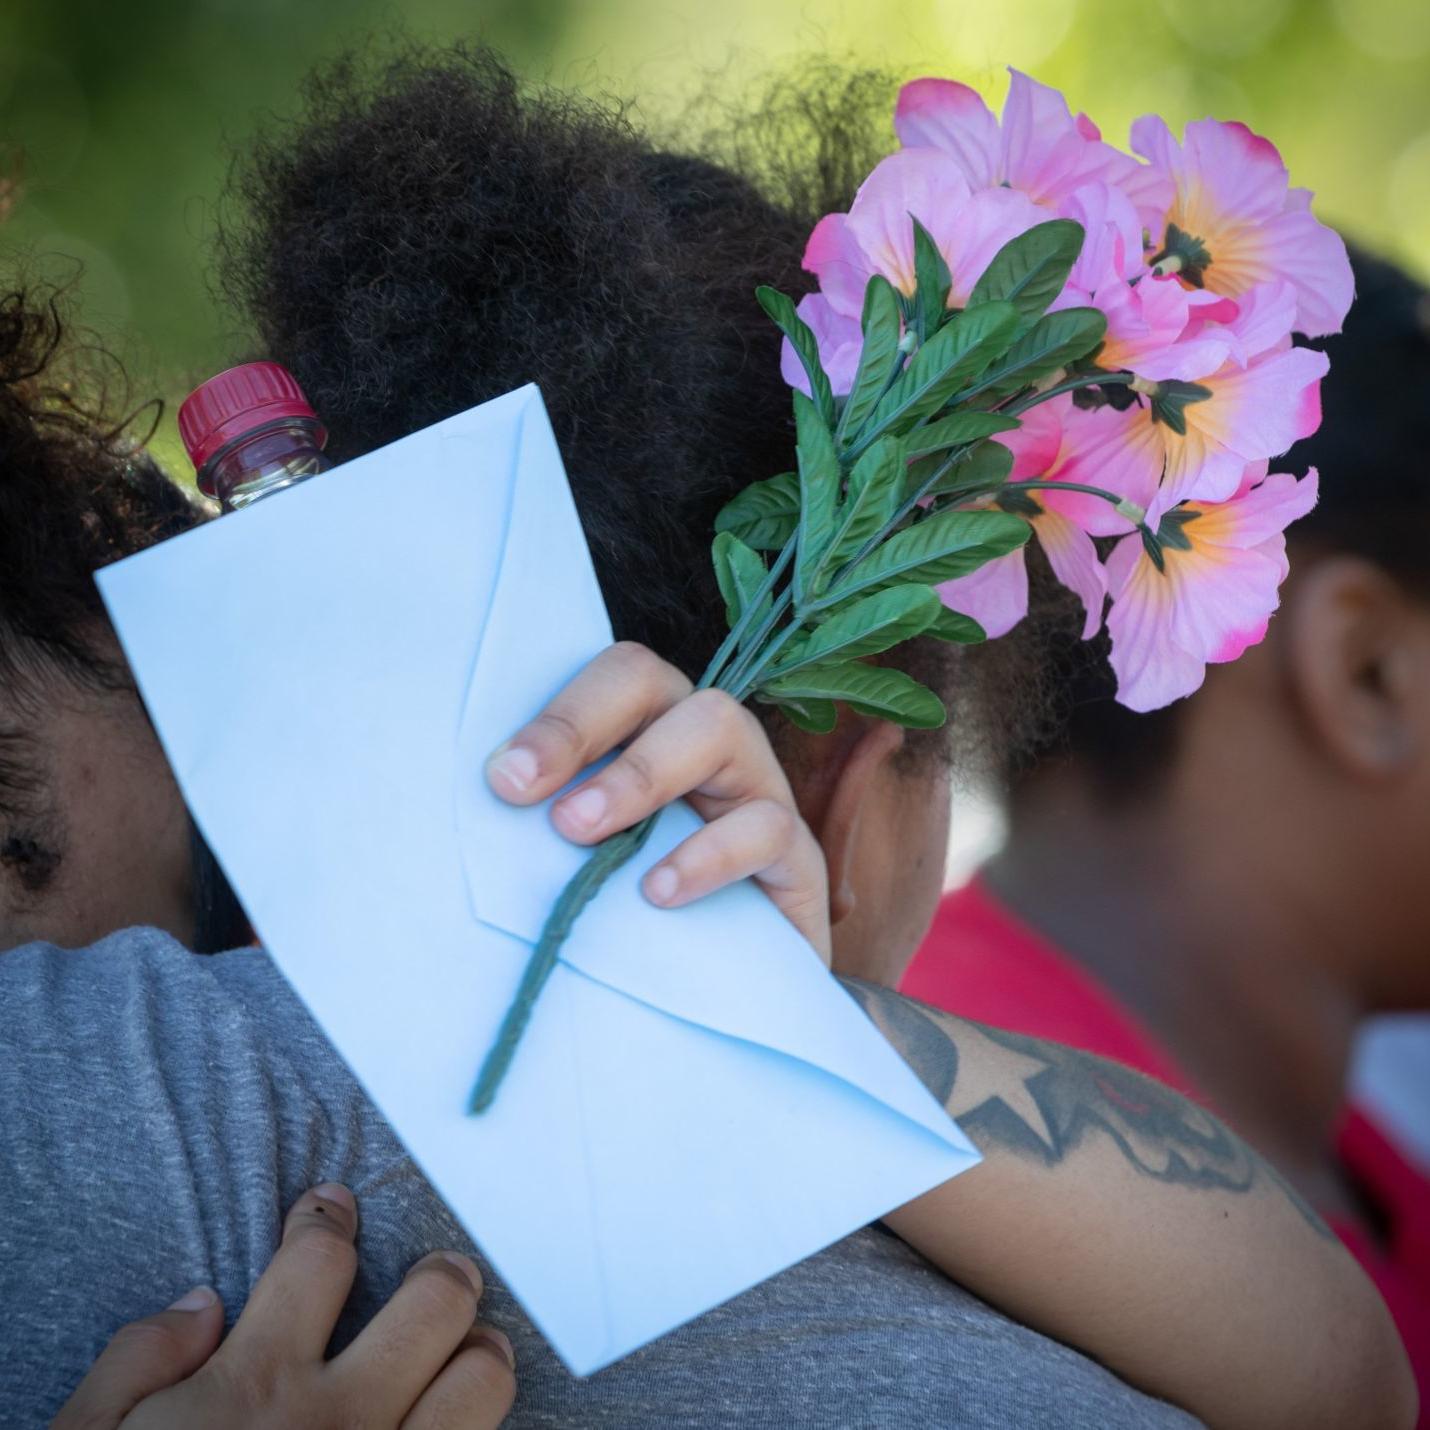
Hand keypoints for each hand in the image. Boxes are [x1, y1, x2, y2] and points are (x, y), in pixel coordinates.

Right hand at [53, 1183, 515, 1429]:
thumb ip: (134, 1365)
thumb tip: (201, 1306)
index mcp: (255, 1386)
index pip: (320, 1259)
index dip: (327, 1218)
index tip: (333, 1207)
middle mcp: (338, 1423)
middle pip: (435, 1304)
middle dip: (443, 1275)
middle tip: (441, 1275)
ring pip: (480, 1384)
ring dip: (479, 1356)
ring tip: (471, 1351)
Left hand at [486, 641, 831, 961]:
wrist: (733, 998)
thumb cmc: (640, 916)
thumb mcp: (588, 860)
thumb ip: (546, 827)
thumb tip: (485, 802)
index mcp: (651, 729)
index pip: (614, 677)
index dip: (558, 715)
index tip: (504, 777)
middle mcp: (706, 742)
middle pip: (658, 683)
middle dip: (580, 727)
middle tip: (520, 792)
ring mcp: (758, 789)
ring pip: (722, 727)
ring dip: (640, 774)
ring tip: (577, 831)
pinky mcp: (796, 857)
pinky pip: (766, 826)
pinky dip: (707, 854)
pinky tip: (657, 892)